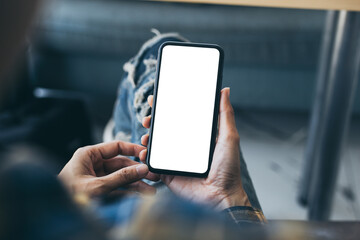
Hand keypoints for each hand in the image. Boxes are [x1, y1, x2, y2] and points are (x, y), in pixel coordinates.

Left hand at [59, 141, 158, 196]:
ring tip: (150, 190)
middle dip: (137, 171)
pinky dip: (128, 191)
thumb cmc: (68, 197)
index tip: (146, 153)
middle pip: (121, 163)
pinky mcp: (98, 188)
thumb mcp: (98, 186)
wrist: (57, 213)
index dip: (132, 149)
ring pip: (121, 176)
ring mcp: (96, 176)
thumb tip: (141, 169)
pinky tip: (140, 195)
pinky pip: (117, 187)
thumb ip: (121, 177)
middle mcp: (93, 163)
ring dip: (135, 183)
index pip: (116, 146)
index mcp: (88, 155)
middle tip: (152, 176)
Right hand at [139, 88, 250, 209]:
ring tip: (146, 136)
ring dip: (147, 138)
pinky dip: (145, 157)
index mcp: (198, 138)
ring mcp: (176, 161)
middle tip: (148, 119)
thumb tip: (224, 91)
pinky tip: (144, 152)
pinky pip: (153, 164)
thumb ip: (225, 114)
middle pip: (165, 130)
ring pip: (156, 146)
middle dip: (154, 123)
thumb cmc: (228, 170)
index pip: (180, 118)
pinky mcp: (168, 174)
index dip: (168, 109)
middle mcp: (185, 148)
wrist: (220, 197)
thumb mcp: (229, 137)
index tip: (157, 99)